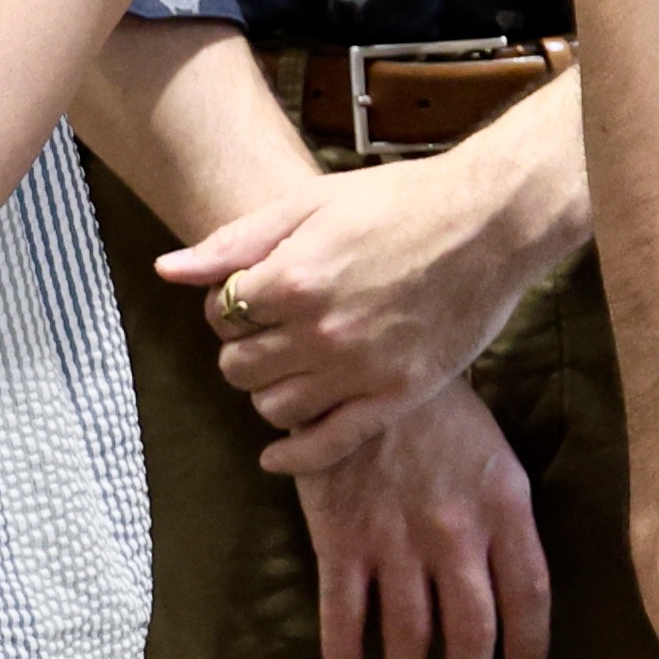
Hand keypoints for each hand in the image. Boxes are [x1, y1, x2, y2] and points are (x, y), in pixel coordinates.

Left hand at [166, 92, 584, 454]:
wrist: (490, 222)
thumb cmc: (402, 200)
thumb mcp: (312, 202)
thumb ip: (236, 241)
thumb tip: (168, 270)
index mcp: (293, 279)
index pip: (221, 314)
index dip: (228, 305)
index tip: (252, 297)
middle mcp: (320, 332)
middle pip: (239, 366)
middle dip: (243, 348)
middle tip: (270, 333)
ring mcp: (359, 370)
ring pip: (273, 407)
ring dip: (267, 391)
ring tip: (289, 368)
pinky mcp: (395, 395)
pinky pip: (327, 446)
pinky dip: (293, 457)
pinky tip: (276, 455)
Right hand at [294, 382, 555, 658]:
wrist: (367, 369)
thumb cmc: (441, 414)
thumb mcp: (496, 457)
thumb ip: (507, 519)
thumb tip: (513, 586)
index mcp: (503, 506)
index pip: (530, 594)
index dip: (530, 643)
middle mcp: (454, 532)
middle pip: (472, 630)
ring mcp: (395, 540)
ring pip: (409, 635)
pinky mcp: (341, 540)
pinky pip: (343, 615)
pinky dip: (345, 652)